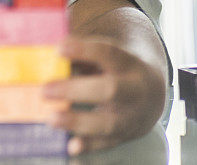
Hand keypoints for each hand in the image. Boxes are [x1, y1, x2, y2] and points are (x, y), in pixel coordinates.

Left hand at [42, 34, 166, 154]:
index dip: (85, 51)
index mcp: (128, 63)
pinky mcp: (124, 137)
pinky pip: (107, 144)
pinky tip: (70, 146)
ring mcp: (131, 117)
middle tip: (45, 90)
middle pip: (110, 90)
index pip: (109, 54)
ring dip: (78, 122)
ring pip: (108, 123)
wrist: (152, 95)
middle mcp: (134, 91)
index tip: (59, 49)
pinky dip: (89, 146)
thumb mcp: (106, 56)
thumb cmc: (116, 69)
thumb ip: (82, 54)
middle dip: (76, 90)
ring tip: (51, 119)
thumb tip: (49, 53)